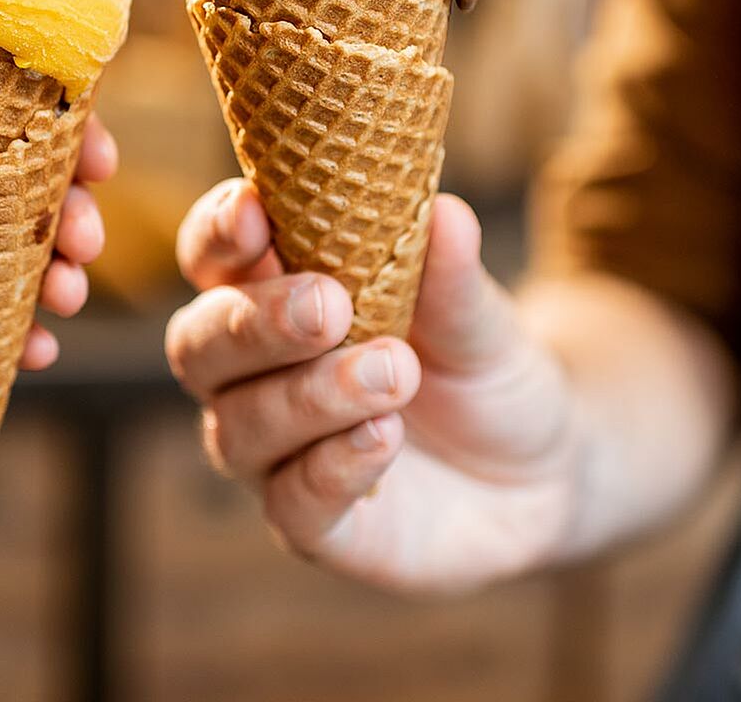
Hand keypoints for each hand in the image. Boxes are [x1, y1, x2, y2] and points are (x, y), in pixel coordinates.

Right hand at [165, 180, 587, 594]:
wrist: (541, 469)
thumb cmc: (482, 372)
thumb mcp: (480, 317)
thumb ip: (451, 275)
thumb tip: (444, 212)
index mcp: (274, 298)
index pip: (212, 259)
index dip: (217, 233)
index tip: (252, 211)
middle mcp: (255, 378)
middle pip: (199, 346)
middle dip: (253, 322)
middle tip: (326, 306)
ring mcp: (277, 457)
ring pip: (240, 428)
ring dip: (310, 395)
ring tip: (393, 372)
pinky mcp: (315, 529)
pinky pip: (292, 507)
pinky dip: (332, 468)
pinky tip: (384, 437)